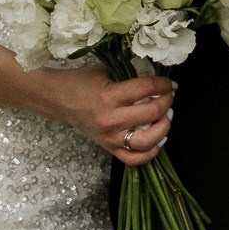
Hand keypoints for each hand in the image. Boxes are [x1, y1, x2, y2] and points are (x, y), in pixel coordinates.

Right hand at [37, 67, 174, 167]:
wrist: (59, 100)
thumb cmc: (81, 82)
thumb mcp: (106, 71)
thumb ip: (130, 75)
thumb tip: (156, 79)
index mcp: (109, 96)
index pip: (147, 88)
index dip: (163, 84)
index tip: (169, 82)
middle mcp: (111, 120)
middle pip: (152, 112)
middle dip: (167, 101)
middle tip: (169, 96)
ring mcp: (110, 138)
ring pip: (148, 140)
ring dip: (164, 127)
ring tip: (166, 117)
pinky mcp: (109, 149)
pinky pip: (134, 159)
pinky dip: (151, 152)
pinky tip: (158, 139)